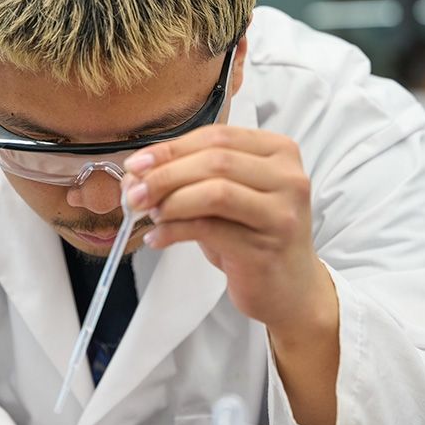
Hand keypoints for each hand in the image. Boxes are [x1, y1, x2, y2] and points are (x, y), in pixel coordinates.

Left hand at [121, 124, 335, 330]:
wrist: (290, 288)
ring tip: (149, 215)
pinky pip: (209, 230)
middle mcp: (288, 178)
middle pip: (215, 160)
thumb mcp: (227, 196)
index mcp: (279, 151)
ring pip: (215, 192)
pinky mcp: (265, 247)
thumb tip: (138, 172)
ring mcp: (280, 213)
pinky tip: (158, 238)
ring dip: (171, 201)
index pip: (217, 136)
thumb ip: (192, 176)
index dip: (171, 148)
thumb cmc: (254, 236)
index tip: (136, 164)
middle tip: (134, 193)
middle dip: (165, 175)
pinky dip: (175, 231)